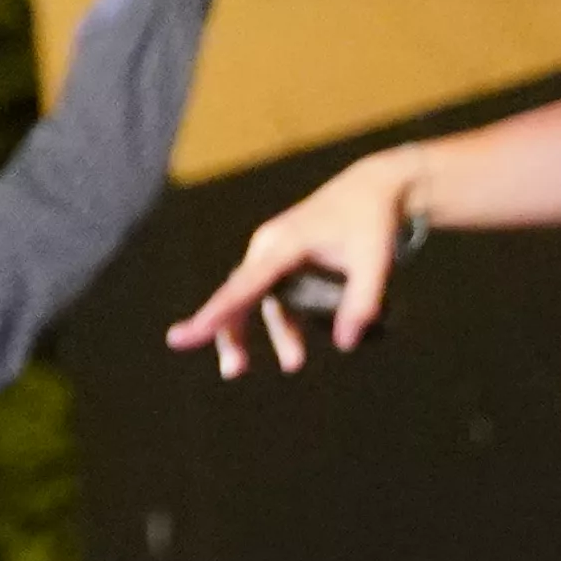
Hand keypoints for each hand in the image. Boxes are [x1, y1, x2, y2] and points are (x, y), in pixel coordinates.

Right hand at [172, 149, 418, 375]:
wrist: (376, 188)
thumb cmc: (373, 221)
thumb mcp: (376, 260)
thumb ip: (362, 302)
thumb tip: (345, 344)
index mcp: (283, 244)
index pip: (243, 285)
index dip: (215, 314)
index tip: (184, 336)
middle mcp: (270, 248)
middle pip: (238, 295)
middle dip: (232, 333)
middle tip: (233, 371)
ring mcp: (276, 255)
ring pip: (257, 300)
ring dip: (270, 333)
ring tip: (294, 365)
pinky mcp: (287, 262)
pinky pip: (276, 297)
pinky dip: (284, 323)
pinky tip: (298, 348)